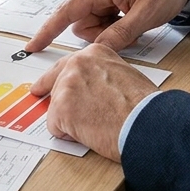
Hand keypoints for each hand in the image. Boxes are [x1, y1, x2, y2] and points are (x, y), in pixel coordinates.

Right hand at [24, 0, 189, 52]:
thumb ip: (121, 34)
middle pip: (81, 23)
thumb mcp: (147, 15)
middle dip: (100, 35)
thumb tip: (98, 51)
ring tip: (133, 23)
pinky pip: (101, 19)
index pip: (67, 11)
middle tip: (128, 32)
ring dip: (109, 31)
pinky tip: (131, 19)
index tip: (34, 46)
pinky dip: (113, 25)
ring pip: (91, 24)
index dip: (48, 30)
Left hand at [29, 43, 158, 160]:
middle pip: (55, 85)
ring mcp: (66, 85)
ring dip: (71, 121)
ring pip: (56, 108)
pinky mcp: (61, 108)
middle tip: (58, 108)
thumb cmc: (145, 105)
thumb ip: (103, 76)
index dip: (56, 80)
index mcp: (94, 54)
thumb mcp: (124, 75)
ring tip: (96, 125)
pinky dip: (69, 136)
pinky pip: (55, 127)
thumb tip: (94, 89)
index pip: (66, 66)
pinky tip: (90, 134)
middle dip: (59, 101)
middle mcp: (77, 64)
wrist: (147, 123)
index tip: (42, 86)